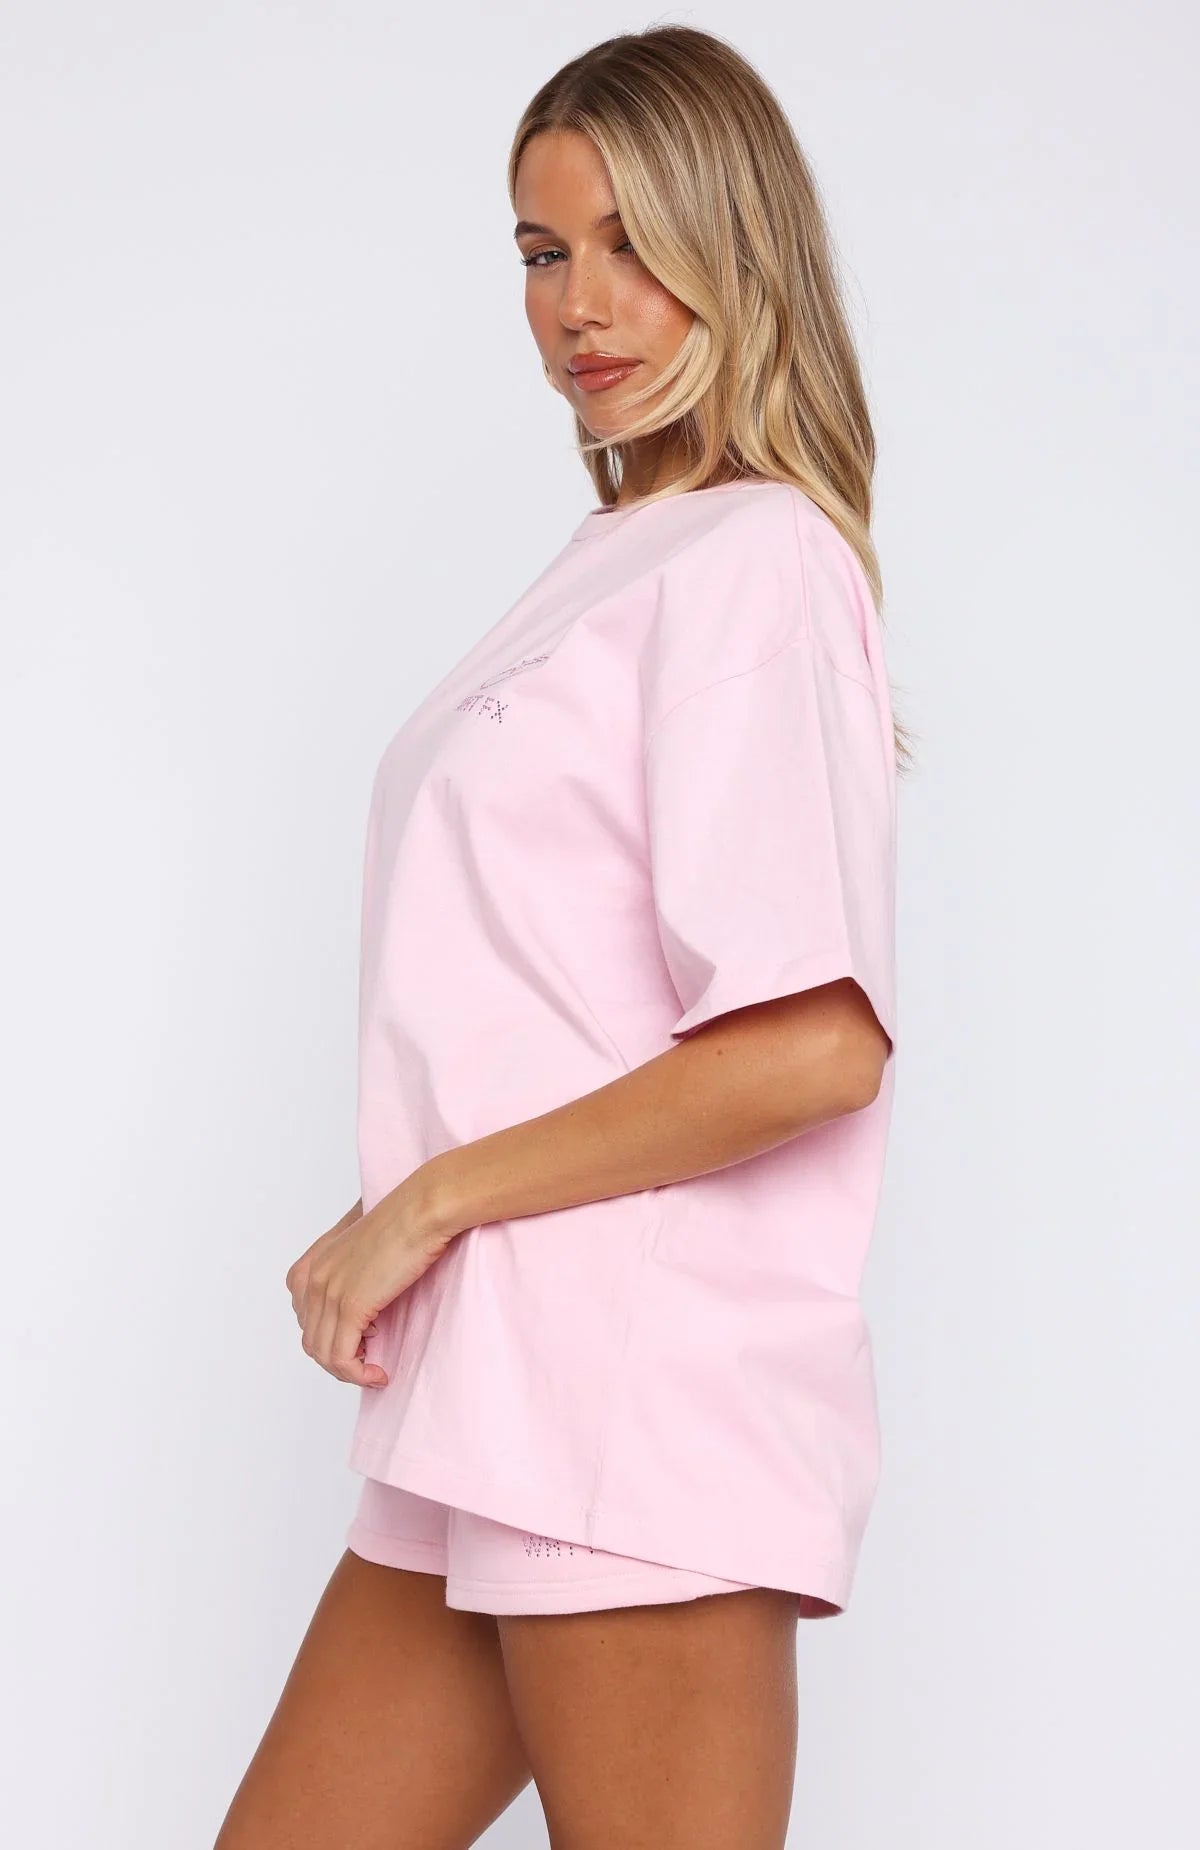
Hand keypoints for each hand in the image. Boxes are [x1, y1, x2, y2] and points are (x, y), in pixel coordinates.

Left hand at [284, 1172, 455, 1387]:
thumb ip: (351, 1265)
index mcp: (310, 1264)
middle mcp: (311, 1278)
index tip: (362, 1336)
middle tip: (371, 1356)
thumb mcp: (363, 1242)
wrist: (422, 1209)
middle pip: (312, 1340)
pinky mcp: (350, 1306)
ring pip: (323, 1354)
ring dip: (349, 1371)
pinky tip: (379, 1372)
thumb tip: (364, 1295)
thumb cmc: (404, 1220)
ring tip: (375, 1368)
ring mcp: (327, 1292)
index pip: (305, 1319)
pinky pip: (341, 1358)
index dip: (331, 1334)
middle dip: (340, 1356)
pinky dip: (358, 1374)